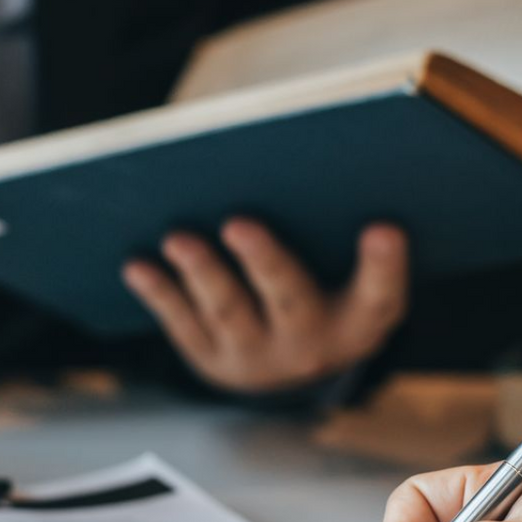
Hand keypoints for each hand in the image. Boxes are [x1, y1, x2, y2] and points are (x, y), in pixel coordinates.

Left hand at [121, 219, 407, 394]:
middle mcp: (313, 345)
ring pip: (228, 312)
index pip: (380, 295)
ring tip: (177, 238)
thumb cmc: (328, 289)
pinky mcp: (212, 360)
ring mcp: (258, 358)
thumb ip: (342, 232)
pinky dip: (160, 294)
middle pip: (291, 301)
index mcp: (360, 320)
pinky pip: (183, 324)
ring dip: (201, 273)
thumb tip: (303, 157)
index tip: (384, 227)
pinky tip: (137, 265)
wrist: (291, 363)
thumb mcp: (351, 273)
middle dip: (264, 261)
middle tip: (238, 223)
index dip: (384, 265)